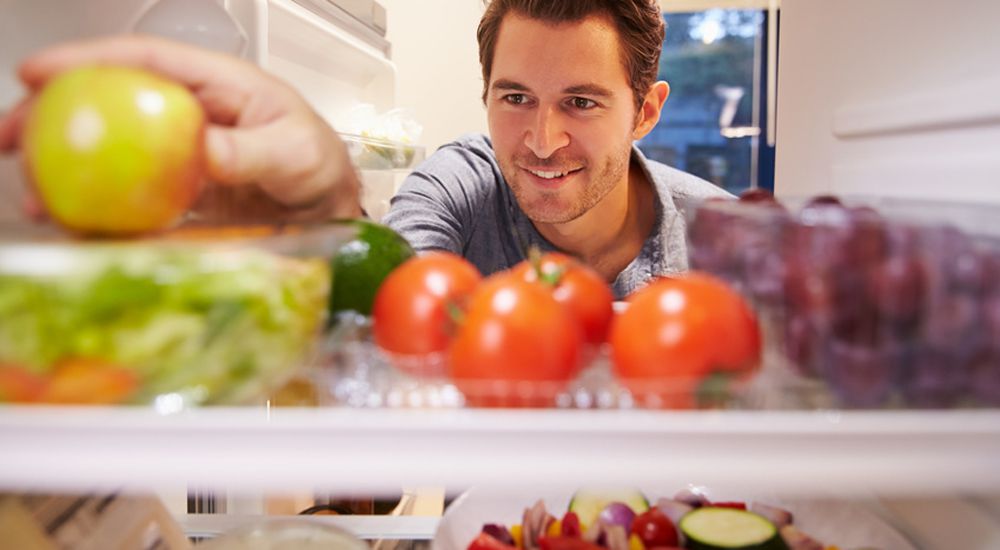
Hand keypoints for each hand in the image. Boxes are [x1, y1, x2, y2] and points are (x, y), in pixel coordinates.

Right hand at [0, 34, 362, 221]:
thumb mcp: (295, 151)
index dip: (87, 59)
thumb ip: (251, 151)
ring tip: (34, 195)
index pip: (144, 60)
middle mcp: (186, 113)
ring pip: (106, 149)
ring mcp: (175, 153)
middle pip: (107, 101)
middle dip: (50, 114)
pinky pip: (126, 195)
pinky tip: (73, 225)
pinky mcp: (173, 191)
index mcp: (214, 85)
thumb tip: (201, 152)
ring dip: (63, 169)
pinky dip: (96, 209)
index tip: (38, 71)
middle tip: (9, 138)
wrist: (326, 207)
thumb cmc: (318, 163)